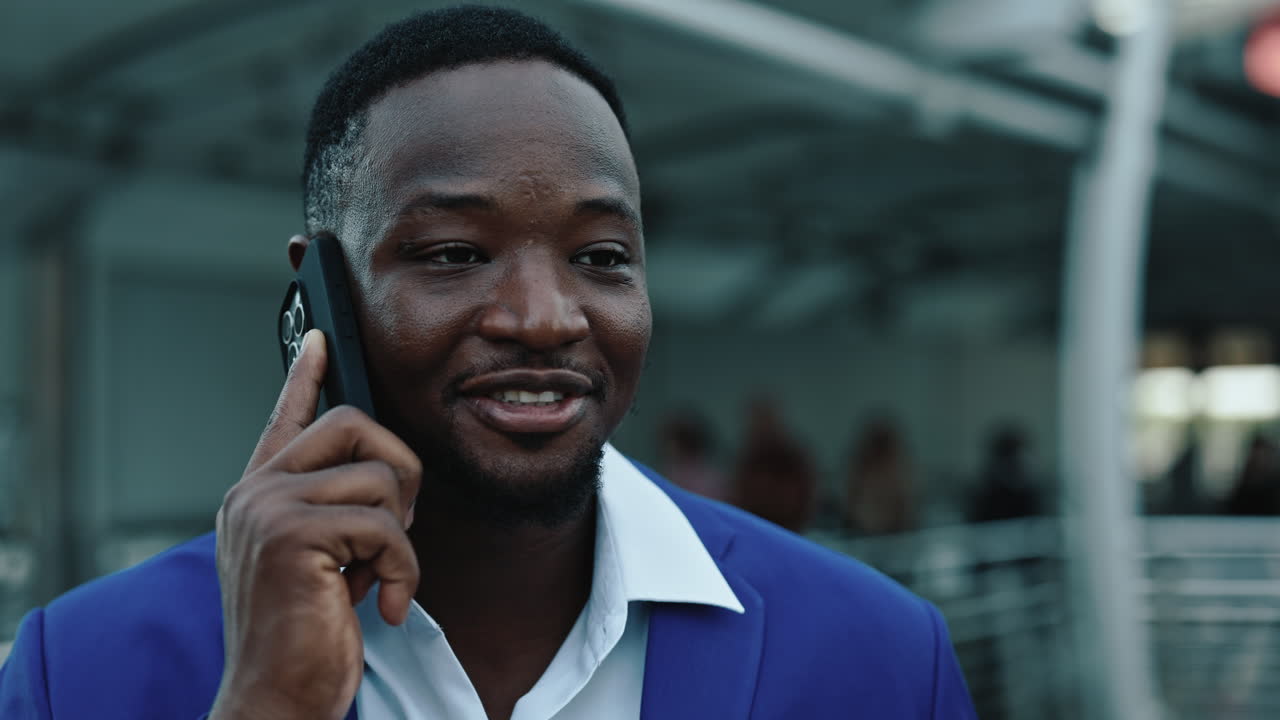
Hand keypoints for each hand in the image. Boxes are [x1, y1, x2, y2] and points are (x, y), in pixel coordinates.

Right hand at [209, 329, 420, 719]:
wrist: (274, 699)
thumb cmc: (302, 638)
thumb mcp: (318, 564)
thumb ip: (333, 516)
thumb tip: (383, 481)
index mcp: (259, 496)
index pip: (286, 417)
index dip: (305, 375)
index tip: (321, 339)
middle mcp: (256, 493)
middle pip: (353, 425)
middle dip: (400, 469)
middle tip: (401, 525)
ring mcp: (268, 509)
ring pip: (381, 479)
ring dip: (401, 538)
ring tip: (376, 580)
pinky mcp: (293, 536)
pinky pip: (386, 527)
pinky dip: (403, 570)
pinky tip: (381, 605)